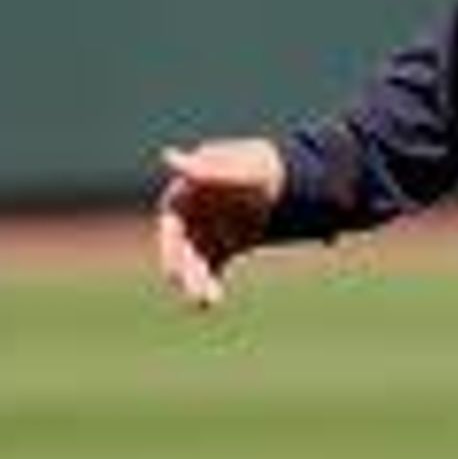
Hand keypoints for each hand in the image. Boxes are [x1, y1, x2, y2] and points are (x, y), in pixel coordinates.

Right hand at [153, 138, 284, 309]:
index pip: (171, 224)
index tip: (173, 273)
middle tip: (192, 294)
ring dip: (196, 282)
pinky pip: (213, 268)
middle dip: (185, 272)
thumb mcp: (238, 166)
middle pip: (182, 248)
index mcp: (186, 193)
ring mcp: (207, 231)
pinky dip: (211, 283)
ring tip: (204, 303)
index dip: (170, 248)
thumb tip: (168, 155)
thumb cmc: (259, 165)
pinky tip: (212, 300)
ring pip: (196, 262)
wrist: (288, 179)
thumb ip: (206, 168)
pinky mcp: (223, 245)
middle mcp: (191, 215)